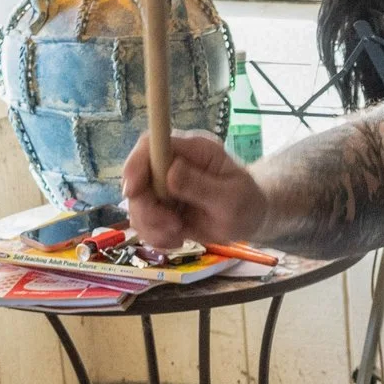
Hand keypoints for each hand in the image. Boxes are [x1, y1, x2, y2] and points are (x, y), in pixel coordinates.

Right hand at [122, 131, 267, 250]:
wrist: (250, 219)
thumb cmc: (247, 203)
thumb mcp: (231, 198)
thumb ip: (201, 186)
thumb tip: (170, 172)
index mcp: (192, 150)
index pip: (151, 145)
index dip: (135, 165)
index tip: (132, 192)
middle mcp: (172, 164)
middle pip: (136, 178)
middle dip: (147, 209)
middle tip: (173, 226)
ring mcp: (164, 186)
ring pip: (136, 204)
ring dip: (152, 226)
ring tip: (179, 234)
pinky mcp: (161, 207)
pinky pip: (144, 222)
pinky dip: (156, 236)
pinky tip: (178, 239)